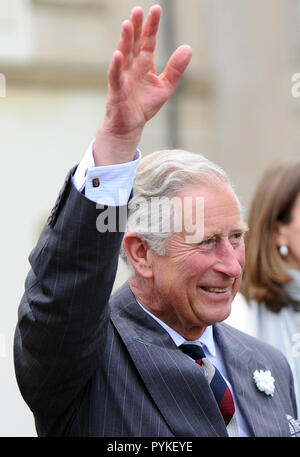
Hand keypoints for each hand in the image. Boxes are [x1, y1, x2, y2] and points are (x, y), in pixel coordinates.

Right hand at [94, 5, 191, 165]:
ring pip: (124, 55)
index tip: (156, 9)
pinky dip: (116, 66)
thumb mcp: (166, 86)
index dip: (152, 26)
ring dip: (125, 40)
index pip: (148, 41)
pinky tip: (118, 54)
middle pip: (134, 43)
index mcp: (145, 64)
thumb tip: (188, 48)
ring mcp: (123, 77)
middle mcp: (132, 66)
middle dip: (136, 27)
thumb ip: (176, 68)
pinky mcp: (116, 90)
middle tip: (137, 10)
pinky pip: (115, 76)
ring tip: (127, 24)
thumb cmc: (145, 105)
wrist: (130, 125)